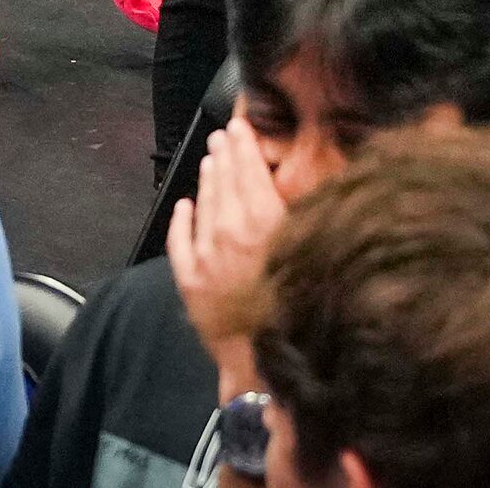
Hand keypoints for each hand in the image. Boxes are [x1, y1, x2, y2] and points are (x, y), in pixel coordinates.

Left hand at [167, 116, 288, 379]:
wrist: (263, 363)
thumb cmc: (296, 308)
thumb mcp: (309, 252)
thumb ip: (302, 218)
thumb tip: (298, 187)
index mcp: (264, 224)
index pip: (250, 173)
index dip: (245, 147)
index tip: (240, 126)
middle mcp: (231, 233)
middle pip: (226, 184)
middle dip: (225, 155)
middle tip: (223, 135)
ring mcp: (206, 256)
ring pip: (204, 206)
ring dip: (207, 179)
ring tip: (210, 160)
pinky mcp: (189, 281)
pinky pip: (180, 241)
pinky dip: (181, 220)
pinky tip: (184, 205)